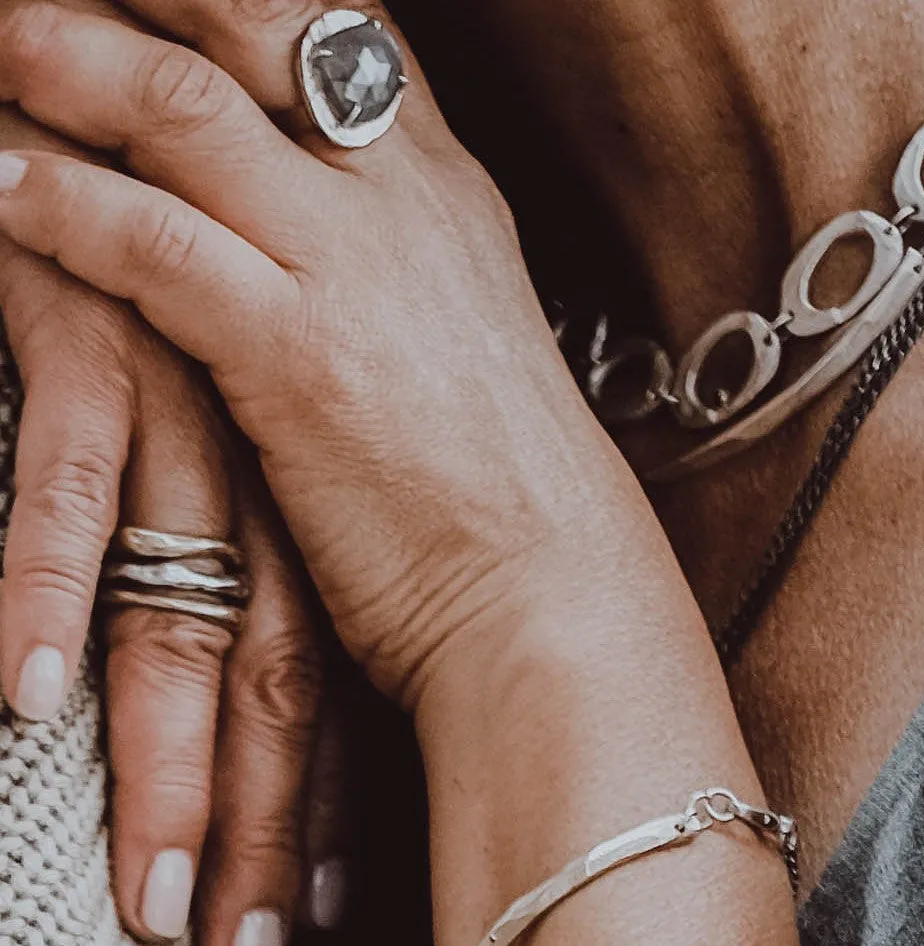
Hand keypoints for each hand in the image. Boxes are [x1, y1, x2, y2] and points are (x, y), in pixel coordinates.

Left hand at [0, 0, 667, 714]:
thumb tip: (324, 228)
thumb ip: (394, 256)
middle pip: (252, 21)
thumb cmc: (501, 484)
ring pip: (183, 108)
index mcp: (445, 188)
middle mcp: (403, 198)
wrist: (549, 589)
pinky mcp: (300, 354)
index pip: (334, 23)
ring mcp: (355, 266)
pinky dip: (61, 204)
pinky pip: (154, 240)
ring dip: (66, 61)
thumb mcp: (459, 334)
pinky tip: (1, 187)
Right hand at [0, 103, 348, 945]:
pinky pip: (69, 475)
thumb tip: (216, 634)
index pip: (330, 663)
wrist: (110, 83)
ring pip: (183, 603)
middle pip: (275, 665)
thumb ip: (234, 499)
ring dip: (157, 758)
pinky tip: (26, 701)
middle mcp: (267, 447)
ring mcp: (187, 392)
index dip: (321, 790)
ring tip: (149, 896)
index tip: (317, 903)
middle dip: (253, 816)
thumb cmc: (163, 264)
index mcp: (306, 470)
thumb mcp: (217, 392)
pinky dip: (41, 589)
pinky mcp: (93, 330)